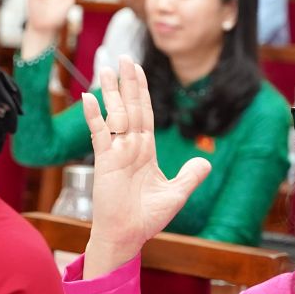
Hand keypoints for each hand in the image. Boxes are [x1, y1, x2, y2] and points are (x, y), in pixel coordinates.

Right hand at [80, 58, 210, 278]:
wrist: (128, 236)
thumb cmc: (147, 218)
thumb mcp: (176, 194)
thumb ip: (190, 176)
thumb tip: (205, 162)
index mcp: (146, 150)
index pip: (146, 114)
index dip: (143, 92)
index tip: (138, 70)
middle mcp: (130, 147)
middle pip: (131, 107)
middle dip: (128, 83)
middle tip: (123, 57)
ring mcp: (116, 152)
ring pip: (115, 115)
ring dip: (110, 92)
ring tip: (105, 69)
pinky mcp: (105, 162)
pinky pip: (99, 134)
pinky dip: (95, 116)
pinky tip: (89, 98)